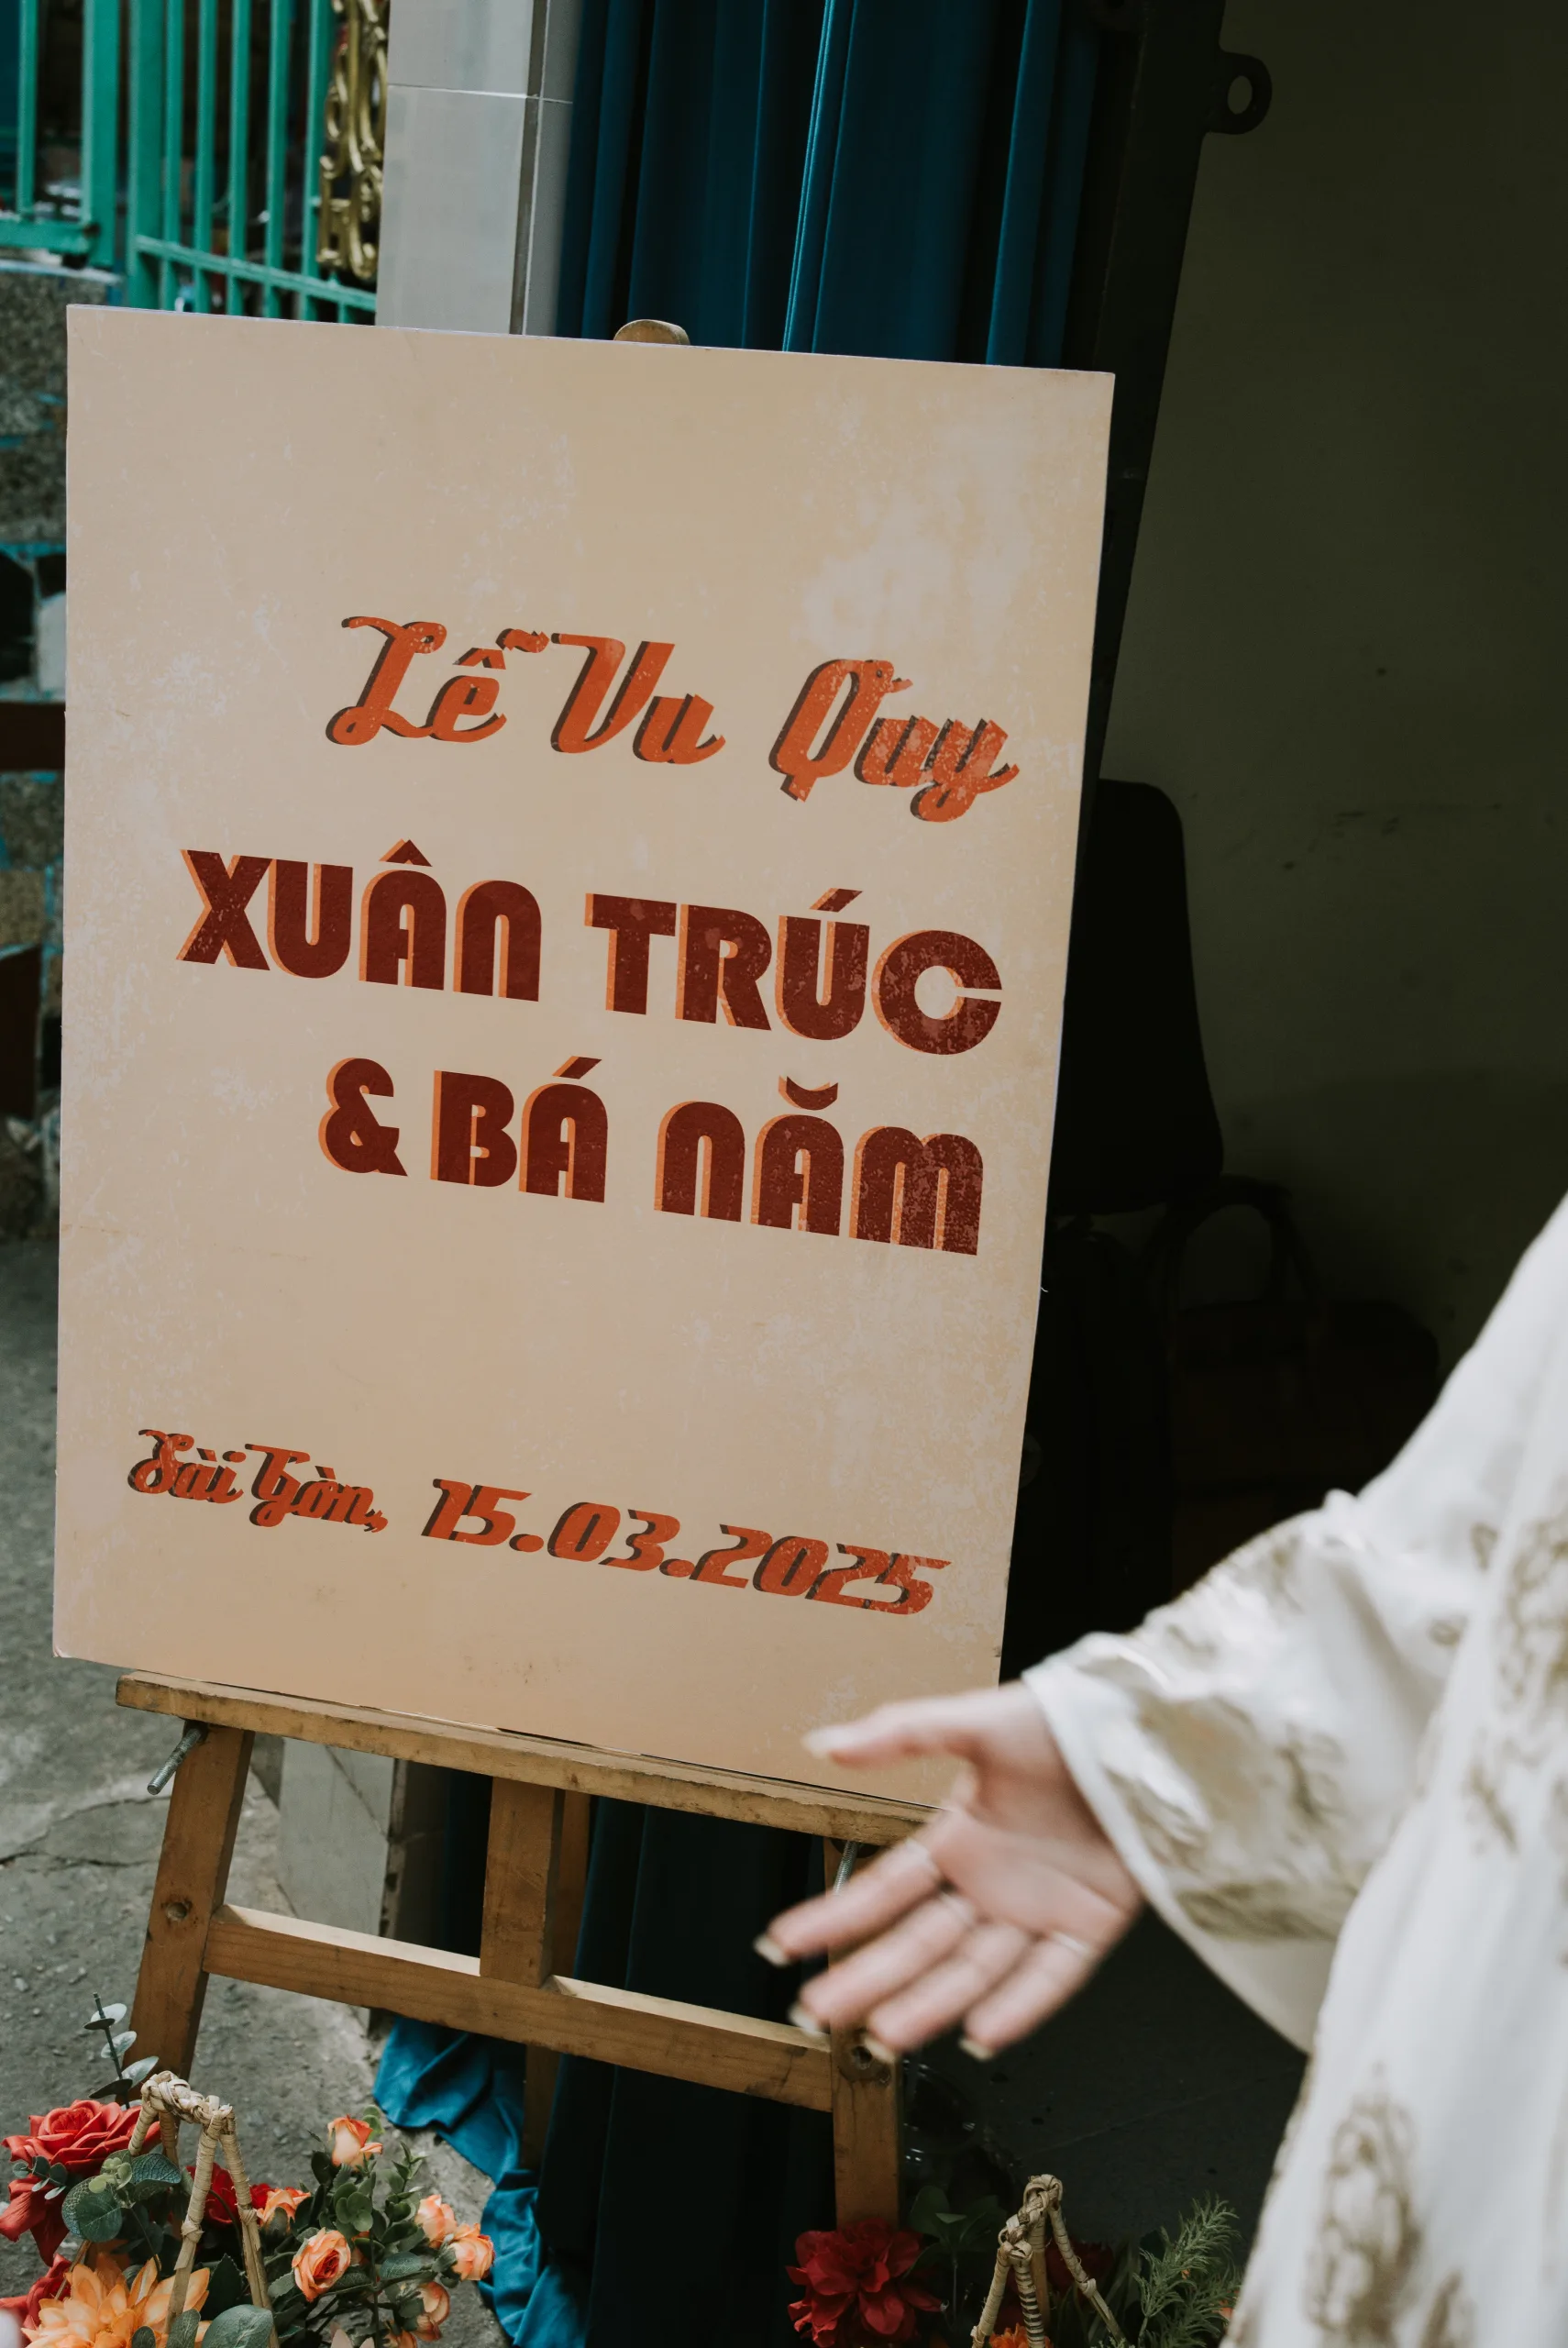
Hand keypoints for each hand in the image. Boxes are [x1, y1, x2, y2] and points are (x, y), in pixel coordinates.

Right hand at [763, 1684, 1141, 2057]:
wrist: (1146, 1730)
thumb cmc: (1061, 1718)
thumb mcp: (974, 1720)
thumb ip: (900, 1734)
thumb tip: (822, 1744)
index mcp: (960, 1836)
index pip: (884, 1889)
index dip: (834, 1917)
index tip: (783, 1944)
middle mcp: (992, 1881)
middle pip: (918, 1943)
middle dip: (866, 1979)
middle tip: (815, 2013)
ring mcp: (1039, 1908)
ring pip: (974, 1969)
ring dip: (929, 2004)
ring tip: (884, 2038)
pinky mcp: (1091, 1924)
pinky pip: (1052, 1975)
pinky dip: (1020, 2006)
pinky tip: (983, 2033)